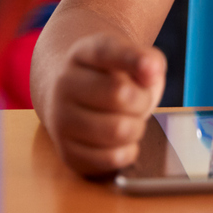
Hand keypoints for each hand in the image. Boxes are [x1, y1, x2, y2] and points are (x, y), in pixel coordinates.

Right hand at [46, 33, 165, 174]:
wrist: (71, 93)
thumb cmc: (111, 75)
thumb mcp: (130, 57)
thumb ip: (147, 60)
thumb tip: (152, 72)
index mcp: (83, 53)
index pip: (107, 52)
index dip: (133, 60)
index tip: (152, 69)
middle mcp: (65, 84)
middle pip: (120, 94)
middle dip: (142, 100)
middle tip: (139, 100)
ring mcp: (61, 119)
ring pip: (117, 130)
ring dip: (137, 127)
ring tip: (130, 119)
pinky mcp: (66, 152)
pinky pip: (110, 159)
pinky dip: (127, 152)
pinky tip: (123, 141)